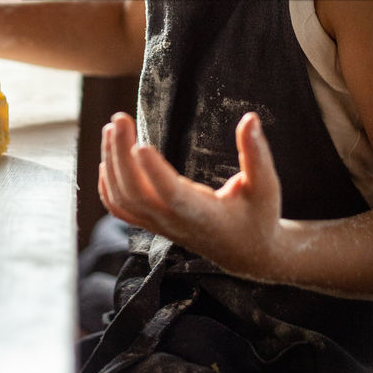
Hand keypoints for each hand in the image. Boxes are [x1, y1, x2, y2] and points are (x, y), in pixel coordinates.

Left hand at [99, 111, 283, 280]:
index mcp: (204, 215)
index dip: (154, 171)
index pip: (171, 194)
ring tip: (111, 127)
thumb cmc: (259, 216)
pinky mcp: (153, 223)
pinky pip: (120, 208)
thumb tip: (251, 118)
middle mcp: (175, 222)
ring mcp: (160, 225)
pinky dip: (107, 185)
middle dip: (121, 154)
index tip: (140, 143)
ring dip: (111, 162)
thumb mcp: (266, 187)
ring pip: (122, 198)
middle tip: (119, 118)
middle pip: (135, 192)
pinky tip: (107, 158)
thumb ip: (257, 154)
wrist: (248, 254)